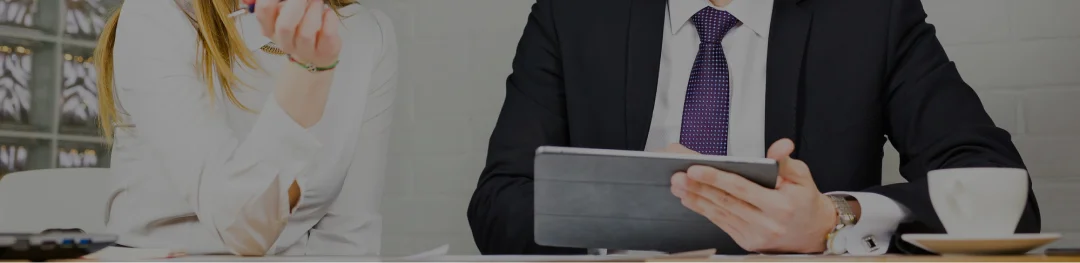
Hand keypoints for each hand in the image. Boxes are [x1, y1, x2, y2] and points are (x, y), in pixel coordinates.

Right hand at [253, 0, 341, 65]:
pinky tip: (327, 14)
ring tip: (318, 1)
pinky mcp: (324, 52)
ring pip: (306, 33)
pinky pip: (327, 34)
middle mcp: (284, 43)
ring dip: (314, 10)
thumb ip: (274, 2)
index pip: (264, 10)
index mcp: (270, 29)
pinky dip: (329, 19)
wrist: (317, 54)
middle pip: (285, 26)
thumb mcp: (284, 11)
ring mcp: (304, 51)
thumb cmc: (300, 25)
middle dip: (297, 5)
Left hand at [666, 140, 838, 252]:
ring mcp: (755, 235)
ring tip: (677, 185)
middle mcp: (767, 223)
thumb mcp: (802, 176)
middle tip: (677, 174)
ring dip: (696, 198)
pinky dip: (704, 210)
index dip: (716, 178)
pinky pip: (721, 223)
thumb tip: (781, 145)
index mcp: (781, 205)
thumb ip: (785, 161)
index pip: (741, 188)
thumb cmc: (805, 200)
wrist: (814, 233)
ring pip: (719, 214)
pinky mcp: (747, 242)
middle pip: (725, 201)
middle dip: (698, 187)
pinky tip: (690, 199)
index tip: (695, 168)